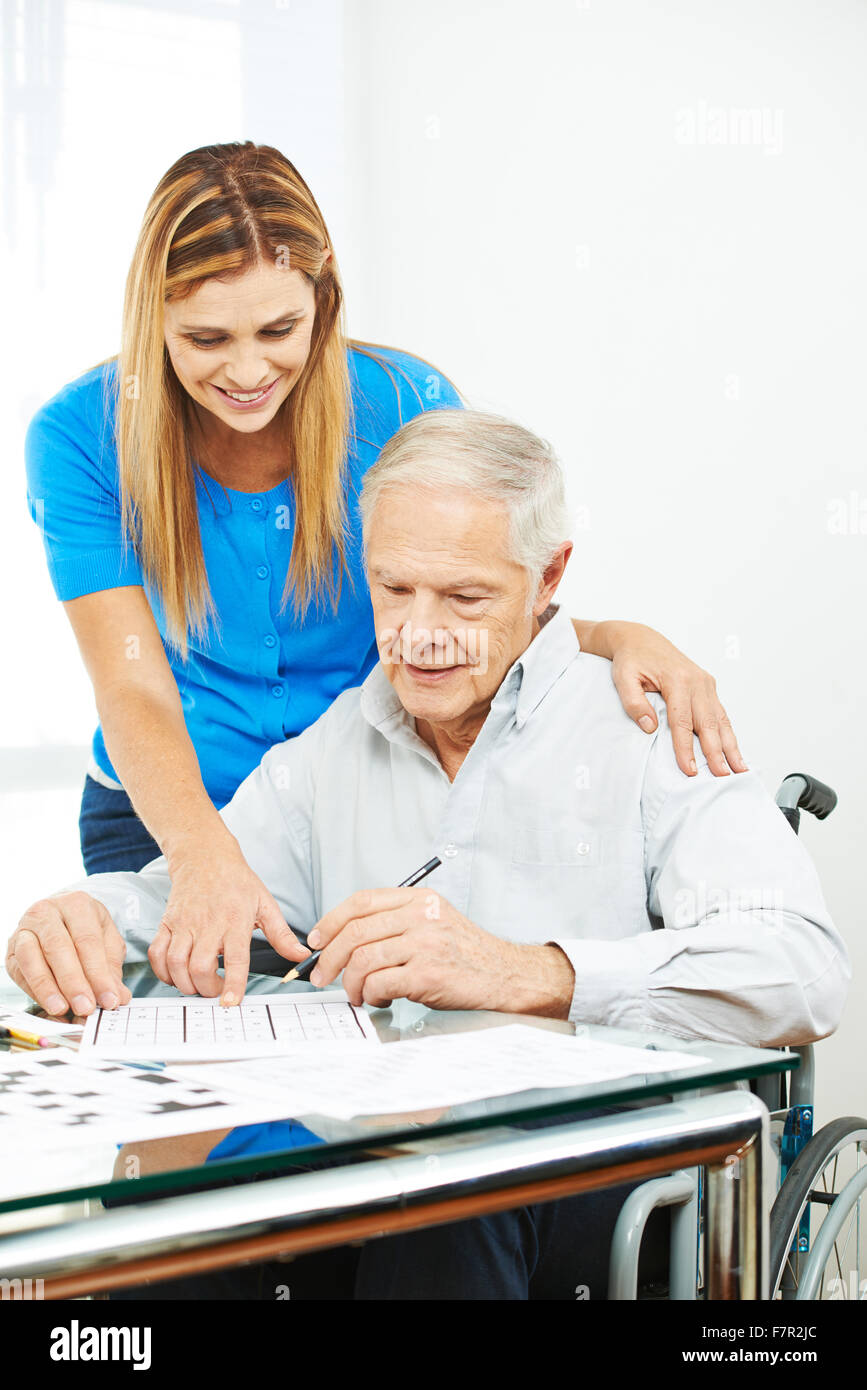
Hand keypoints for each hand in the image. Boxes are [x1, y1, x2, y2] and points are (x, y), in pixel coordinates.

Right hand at [5, 892, 132, 1016]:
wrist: (59, 916)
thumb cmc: (85, 929)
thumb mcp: (107, 941)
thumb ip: (112, 969)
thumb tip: (118, 997)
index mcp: (77, 904)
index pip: (88, 941)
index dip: (98, 974)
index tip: (109, 999)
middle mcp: (47, 911)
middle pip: (59, 948)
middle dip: (73, 983)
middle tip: (86, 1007)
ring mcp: (25, 929)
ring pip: (32, 958)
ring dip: (47, 988)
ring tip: (62, 1008)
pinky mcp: (12, 948)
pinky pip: (19, 970)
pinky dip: (33, 989)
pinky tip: (48, 1003)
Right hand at [148, 840, 308, 1003]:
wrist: (205, 856)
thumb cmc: (237, 881)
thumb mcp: (265, 904)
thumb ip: (282, 935)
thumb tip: (301, 954)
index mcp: (235, 920)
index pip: (235, 959)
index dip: (233, 984)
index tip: (231, 1002)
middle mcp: (208, 923)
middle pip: (200, 967)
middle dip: (207, 989)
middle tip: (217, 992)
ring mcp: (184, 923)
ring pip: (176, 963)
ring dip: (185, 983)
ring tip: (197, 985)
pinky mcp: (167, 923)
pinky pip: (157, 953)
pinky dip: (163, 971)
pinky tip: (176, 975)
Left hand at [308, 887, 574, 1016]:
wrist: (505, 975)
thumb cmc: (466, 954)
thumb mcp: (434, 922)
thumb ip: (397, 922)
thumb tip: (345, 940)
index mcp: (419, 900)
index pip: (362, 901)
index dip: (331, 921)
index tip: (316, 940)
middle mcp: (421, 916)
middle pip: (355, 932)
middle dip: (329, 958)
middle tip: (321, 977)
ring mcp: (425, 944)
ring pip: (363, 960)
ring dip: (350, 983)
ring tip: (356, 995)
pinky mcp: (428, 974)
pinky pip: (380, 983)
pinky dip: (370, 995)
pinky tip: (378, 1000)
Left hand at [602, 621, 747, 777]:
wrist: (641, 639)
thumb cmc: (632, 660)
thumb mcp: (623, 678)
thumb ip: (633, 702)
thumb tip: (649, 726)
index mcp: (677, 680)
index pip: (682, 722)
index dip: (686, 748)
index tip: (690, 770)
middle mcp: (696, 681)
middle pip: (708, 723)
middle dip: (716, 752)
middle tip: (723, 776)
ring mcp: (705, 683)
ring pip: (720, 719)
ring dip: (730, 745)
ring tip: (739, 768)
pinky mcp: (708, 686)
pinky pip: (720, 713)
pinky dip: (728, 732)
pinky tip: (734, 749)